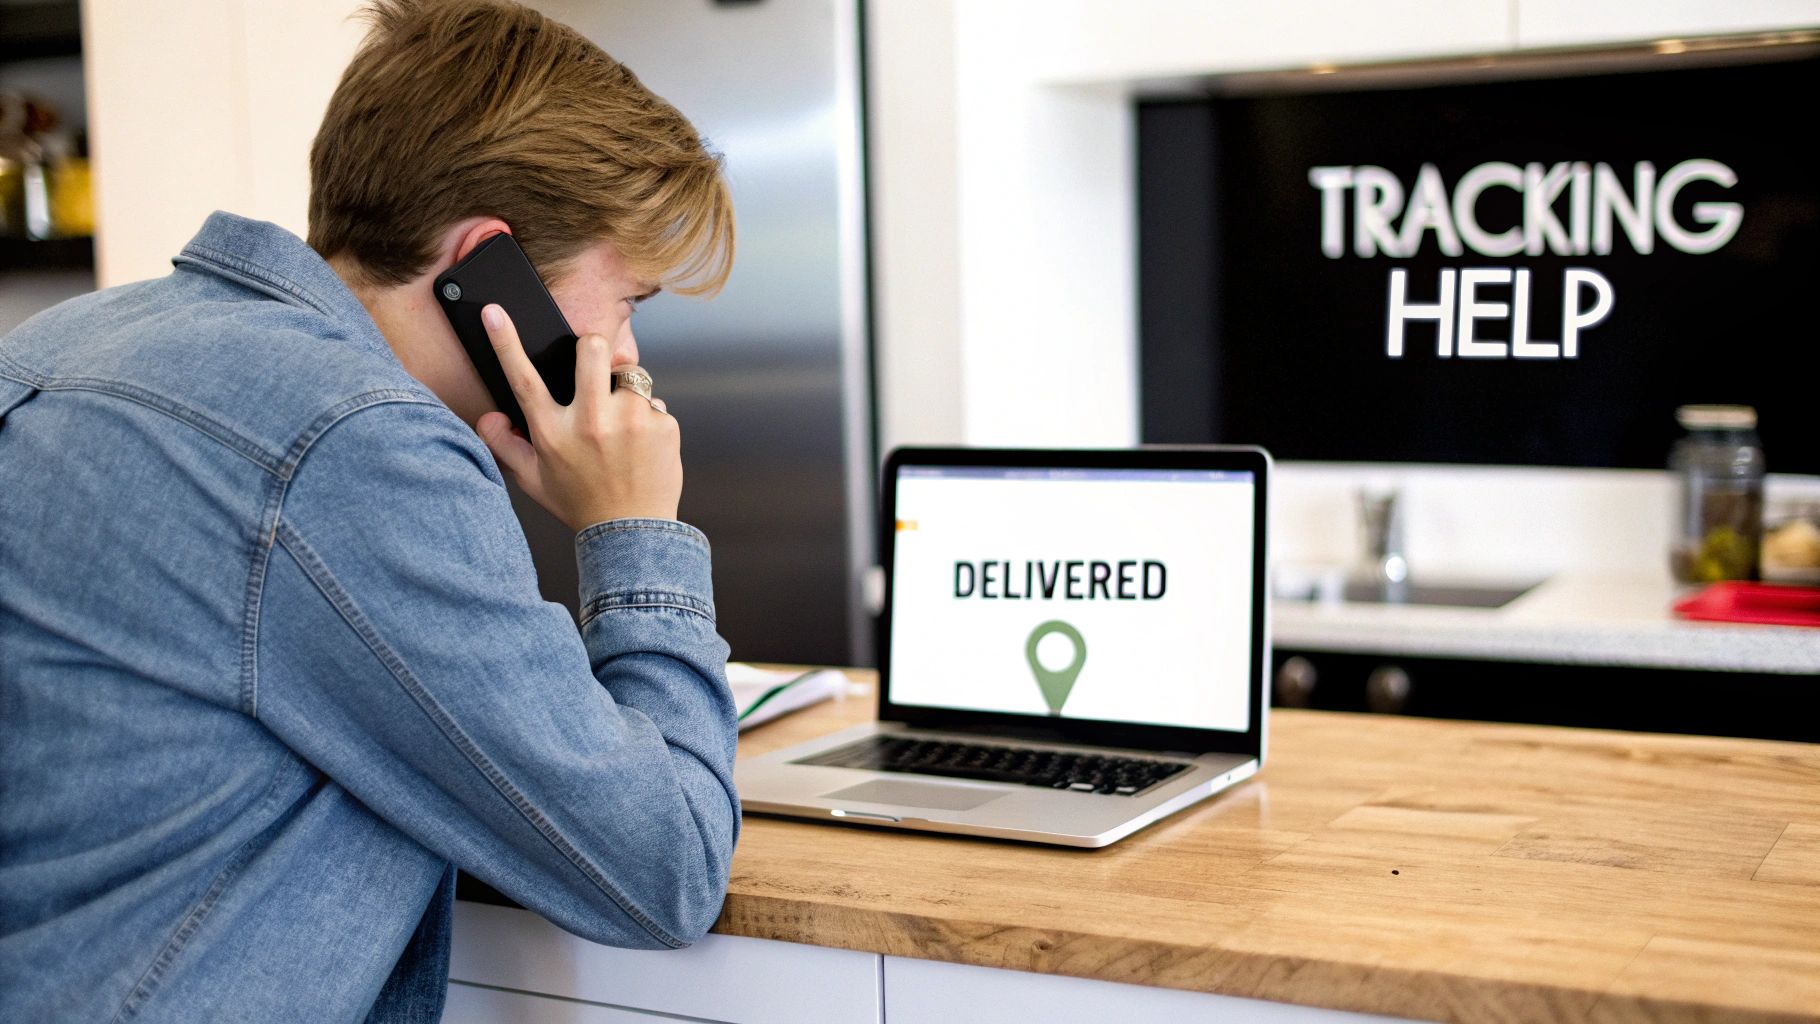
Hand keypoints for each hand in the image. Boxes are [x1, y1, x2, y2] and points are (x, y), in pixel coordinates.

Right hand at [473, 304, 680, 530]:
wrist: (633, 531)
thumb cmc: (580, 504)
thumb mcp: (534, 480)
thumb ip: (506, 445)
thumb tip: (489, 417)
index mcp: (553, 433)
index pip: (524, 379)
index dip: (506, 342)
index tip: (494, 312)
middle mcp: (591, 422)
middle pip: (591, 348)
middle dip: (592, 347)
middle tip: (595, 367)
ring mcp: (630, 421)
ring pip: (627, 377)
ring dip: (623, 395)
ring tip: (622, 432)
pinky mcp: (662, 425)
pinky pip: (652, 404)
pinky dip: (648, 421)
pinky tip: (642, 449)